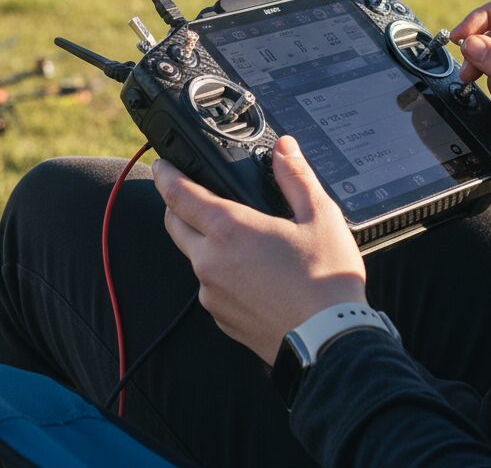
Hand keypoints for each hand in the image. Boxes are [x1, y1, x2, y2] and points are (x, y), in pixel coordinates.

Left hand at [151, 135, 366, 363]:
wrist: (328, 343)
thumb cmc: (326, 279)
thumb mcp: (320, 216)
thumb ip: (296, 177)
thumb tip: (285, 148)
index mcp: (229, 229)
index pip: (179, 195)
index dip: (166, 175)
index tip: (161, 165)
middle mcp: (210, 262)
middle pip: (176, 224)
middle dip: (177, 204)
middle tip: (191, 191)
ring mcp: (212, 294)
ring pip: (195, 257)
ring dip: (204, 241)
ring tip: (240, 235)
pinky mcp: (221, 319)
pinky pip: (211, 286)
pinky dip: (222, 272)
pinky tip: (253, 271)